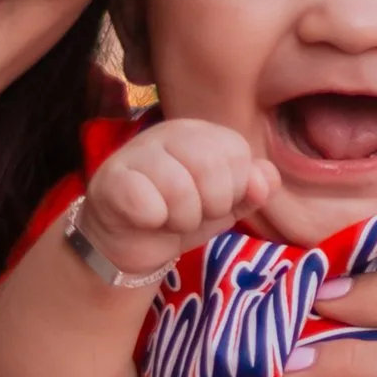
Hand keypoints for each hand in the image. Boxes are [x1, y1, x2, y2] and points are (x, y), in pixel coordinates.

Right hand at [81, 117, 278, 275]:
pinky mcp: (111, 180)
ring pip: (180, 189)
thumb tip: (265, 177)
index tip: (213, 201)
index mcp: (200, 132)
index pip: (238, 153)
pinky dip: (153, 222)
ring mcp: (136, 153)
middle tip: (192, 213)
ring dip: (182, 220)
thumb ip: (253, 189)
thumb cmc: (180, 216)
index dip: (233, 189)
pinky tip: (145, 219)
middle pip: (211, 168)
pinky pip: (147, 204)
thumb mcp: (227, 205)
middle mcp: (167, 132)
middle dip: (210, 206)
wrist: (130, 244)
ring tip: (169, 219)